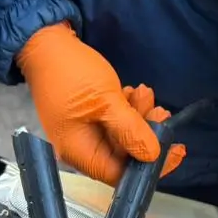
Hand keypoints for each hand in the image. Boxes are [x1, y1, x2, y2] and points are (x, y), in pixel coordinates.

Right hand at [18, 22, 185, 184]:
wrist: (44, 43)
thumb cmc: (70, 71)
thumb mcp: (106, 100)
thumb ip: (130, 130)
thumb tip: (152, 156)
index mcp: (80, 152)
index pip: (120, 175)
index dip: (149, 166)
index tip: (174, 149)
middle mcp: (81, 149)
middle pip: (124, 157)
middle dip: (146, 134)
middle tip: (160, 110)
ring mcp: (83, 133)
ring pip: (122, 138)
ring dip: (139, 118)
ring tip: (144, 93)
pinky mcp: (87, 118)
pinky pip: (114, 124)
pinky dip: (127, 111)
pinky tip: (131, 93)